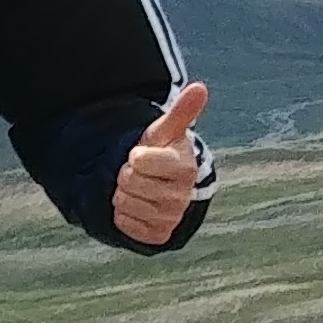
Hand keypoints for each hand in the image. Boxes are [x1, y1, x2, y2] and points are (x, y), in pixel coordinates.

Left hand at [113, 80, 208, 245]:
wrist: (162, 186)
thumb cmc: (162, 153)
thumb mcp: (167, 131)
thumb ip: (181, 111)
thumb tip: (200, 87)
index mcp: (185, 167)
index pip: (140, 161)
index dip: (135, 156)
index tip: (142, 155)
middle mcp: (182, 195)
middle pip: (129, 182)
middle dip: (127, 175)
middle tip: (139, 173)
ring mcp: (171, 217)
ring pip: (125, 203)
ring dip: (123, 194)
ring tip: (138, 188)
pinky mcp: (159, 235)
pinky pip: (125, 223)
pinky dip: (123, 214)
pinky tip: (136, 205)